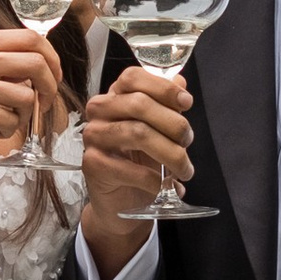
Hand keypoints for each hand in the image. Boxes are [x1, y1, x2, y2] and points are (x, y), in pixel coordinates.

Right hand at [0, 23, 62, 156]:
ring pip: (27, 97)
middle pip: (36, 64)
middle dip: (49, 87)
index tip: (53, 75)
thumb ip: (12, 57)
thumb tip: (50, 65)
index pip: (31, 37)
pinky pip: (12, 121)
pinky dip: (10, 130)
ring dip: (26, 114)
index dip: (52, 57)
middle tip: (44, 101)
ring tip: (11, 117)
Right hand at [80, 69, 192, 232]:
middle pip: (139, 104)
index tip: (186, 102)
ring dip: (170, 153)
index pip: (133, 78)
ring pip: (137, 133)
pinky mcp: (92, 164)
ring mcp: (93, 137)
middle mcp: (99, 112)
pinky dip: (154, 180)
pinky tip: (166, 186)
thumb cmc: (140, 163)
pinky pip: (129, 168)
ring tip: (184, 169)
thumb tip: (179, 82)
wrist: (122, 202)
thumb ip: (167, 105)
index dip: (162, 87)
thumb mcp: (159, 132)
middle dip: (174, 124)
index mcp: (115, 97)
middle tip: (188, 142)